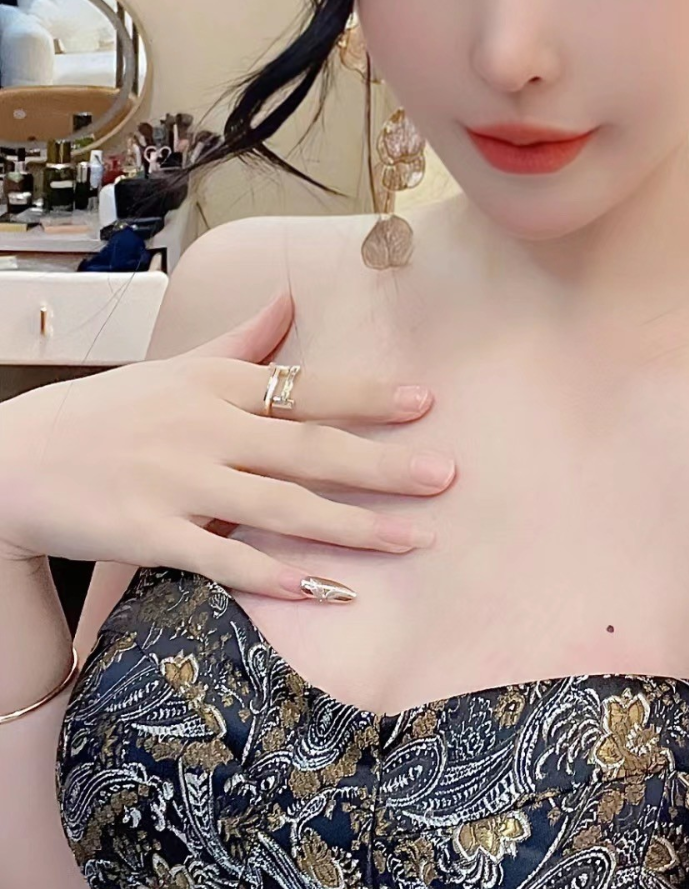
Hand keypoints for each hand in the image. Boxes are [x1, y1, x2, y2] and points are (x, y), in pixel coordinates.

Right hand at [0, 289, 452, 597]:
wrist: (16, 461)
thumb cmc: (105, 414)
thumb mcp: (175, 368)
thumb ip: (240, 343)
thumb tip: (290, 300)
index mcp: (215, 386)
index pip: (306, 390)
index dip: (368, 397)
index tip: (425, 403)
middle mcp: (205, 431)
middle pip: (309, 450)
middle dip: (382, 466)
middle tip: (445, 476)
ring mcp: (180, 485)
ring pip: (281, 507)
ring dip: (351, 526)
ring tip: (410, 538)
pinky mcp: (153, 536)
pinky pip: (224, 559)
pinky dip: (275, 575)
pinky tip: (324, 588)